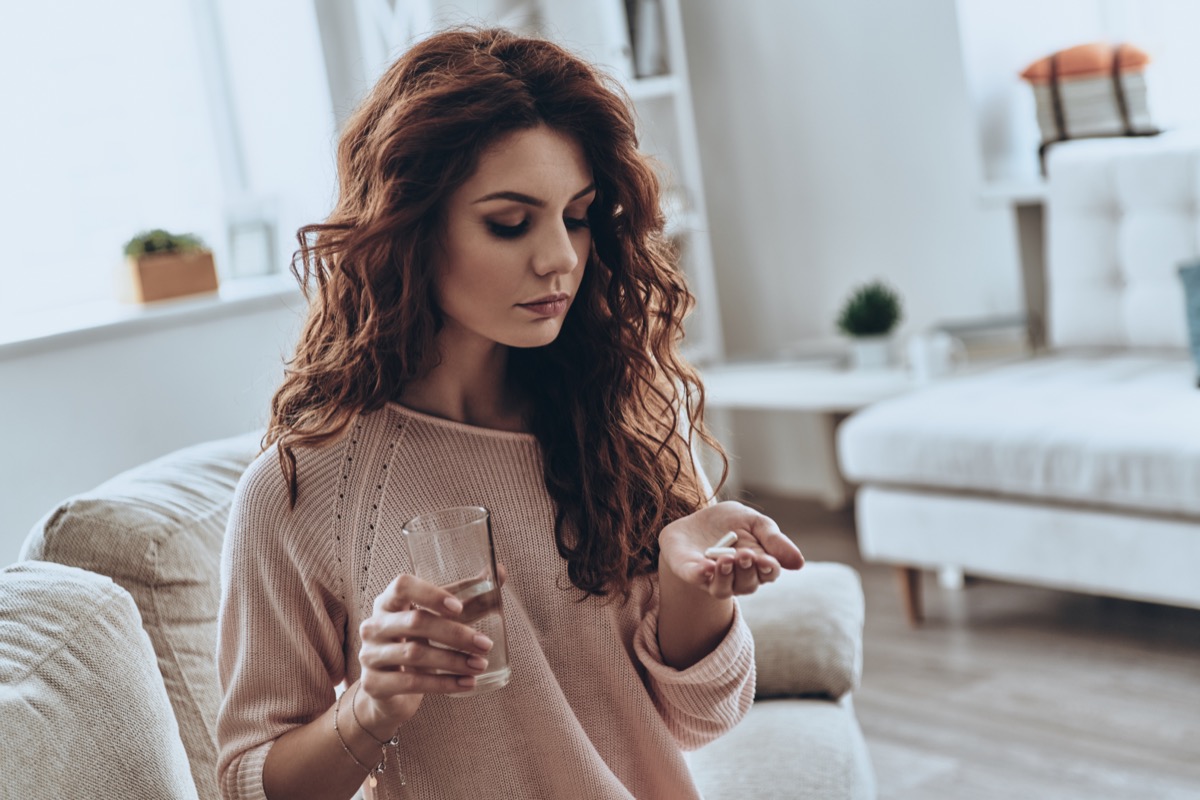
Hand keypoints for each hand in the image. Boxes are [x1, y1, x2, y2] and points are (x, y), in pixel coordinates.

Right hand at [354, 565, 507, 737]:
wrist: (389, 690)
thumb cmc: (418, 642)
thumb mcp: (439, 619)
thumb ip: (468, 598)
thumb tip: (500, 571)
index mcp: (389, 601)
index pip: (402, 586)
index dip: (431, 594)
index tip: (459, 607)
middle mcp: (374, 625)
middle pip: (415, 622)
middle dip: (455, 634)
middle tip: (485, 644)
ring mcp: (370, 655)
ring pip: (415, 654)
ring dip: (454, 661)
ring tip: (481, 665)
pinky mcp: (374, 684)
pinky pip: (412, 683)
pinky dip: (444, 684)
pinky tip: (467, 683)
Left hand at [658, 502, 803, 599]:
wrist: (694, 520)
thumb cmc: (729, 523)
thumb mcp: (755, 522)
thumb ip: (774, 540)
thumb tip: (798, 563)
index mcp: (757, 565)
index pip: (768, 573)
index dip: (768, 569)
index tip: (767, 561)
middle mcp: (737, 577)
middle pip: (747, 584)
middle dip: (747, 570)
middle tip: (745, 554)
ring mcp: (713, 578)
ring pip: (723, 589)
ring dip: (726, 576)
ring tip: (726, 560)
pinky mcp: (691, 573)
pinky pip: (697, 580)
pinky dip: (702, 575)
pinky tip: (707, 567)